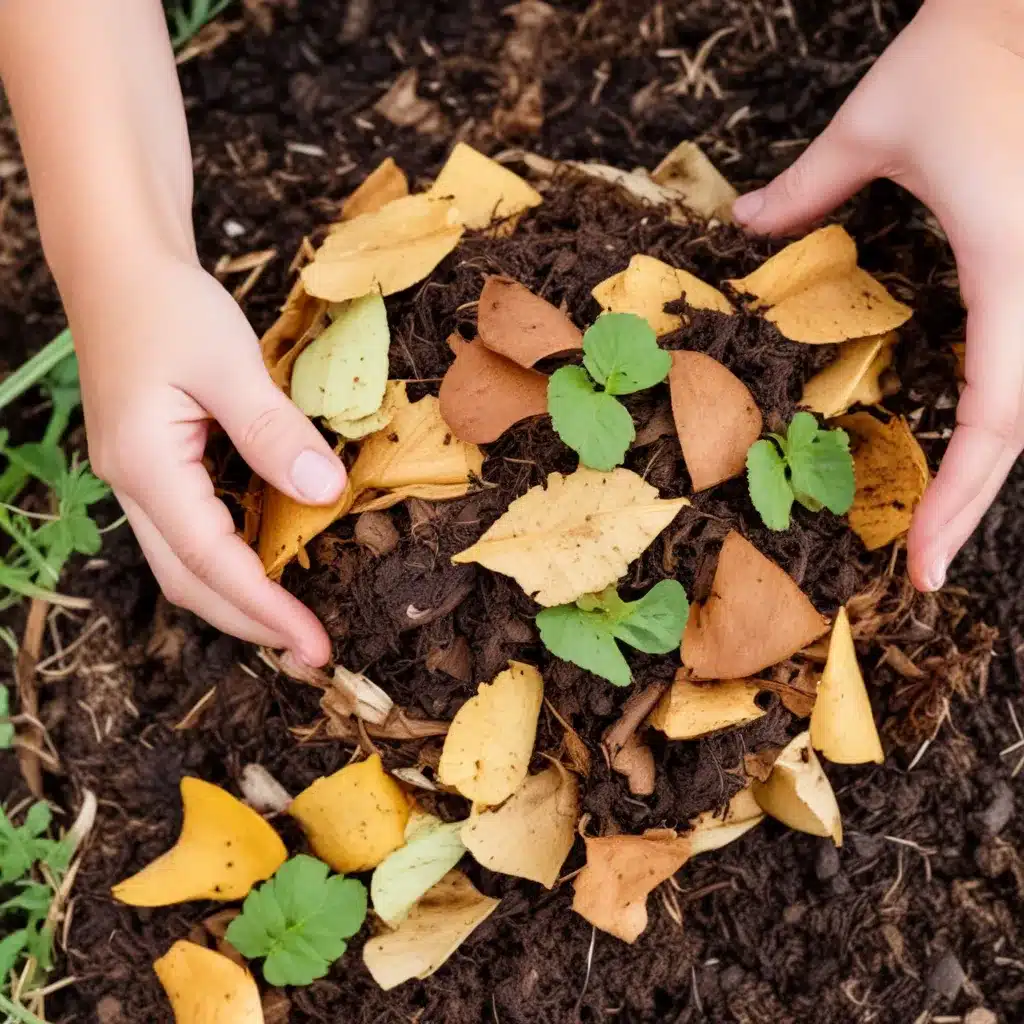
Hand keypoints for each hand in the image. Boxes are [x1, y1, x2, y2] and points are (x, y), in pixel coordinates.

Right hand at [76, 256, 346, 664]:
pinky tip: (268, 564)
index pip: (211, 560)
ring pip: (185, 564)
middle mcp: (132, 486)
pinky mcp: (153, 468)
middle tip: (313, 650)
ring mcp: (137, 480)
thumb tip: (325, 494)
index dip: (266, 607)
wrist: (117, 268)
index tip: (316, 643)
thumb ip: (274, 433)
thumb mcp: (229, 363)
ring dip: (239, 599)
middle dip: (250, 622)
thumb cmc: (169, 305)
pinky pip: (190, 533)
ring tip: (294, 622)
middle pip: (190, 580)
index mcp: (145, 465)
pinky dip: (231, 561)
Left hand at [732, 0, 1023, 590]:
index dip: (960, 498)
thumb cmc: (975, 45)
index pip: (998, 414)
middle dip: (970, 503)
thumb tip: (743, 227)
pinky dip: (1000, 409)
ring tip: (938, 518)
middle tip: (921, 568)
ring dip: (987, 466)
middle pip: (1023, 429)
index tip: (921, 564)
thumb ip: (807, 186)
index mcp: (1014, 264)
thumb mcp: (878, 121)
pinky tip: (966, 439)